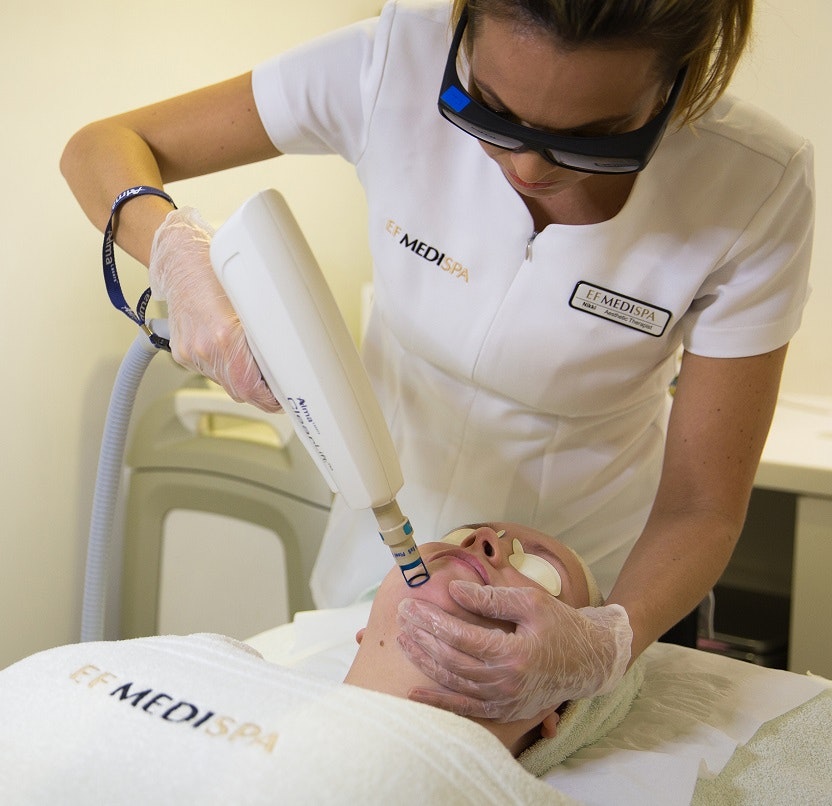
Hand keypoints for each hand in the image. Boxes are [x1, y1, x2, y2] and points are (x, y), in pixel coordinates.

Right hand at [149, 207, 279, 411]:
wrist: (179, 260)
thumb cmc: (215, 270)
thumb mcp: (252, 297)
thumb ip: (266, 332)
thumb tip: (287, 355)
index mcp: (224, 336)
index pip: (250, 388)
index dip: (270, 398)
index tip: (283, 397)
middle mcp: (204, 348)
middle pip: (238, 390)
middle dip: (258, 390)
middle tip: (275, 381)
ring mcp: (190, 352)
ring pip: (224, 382)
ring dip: (241, 377)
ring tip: (252, 356)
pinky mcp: (182, 352)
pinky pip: (210, 370)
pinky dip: (224, 366)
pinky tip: (230, 347)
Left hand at [396, 581, 631, 721]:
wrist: (589, 662)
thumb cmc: (561, 626)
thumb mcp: (531, 602)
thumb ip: (491, 598)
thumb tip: (455, 590)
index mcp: (514, 653)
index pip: (460, 636)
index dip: (431, 620)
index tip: (410, 605)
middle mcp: (506, 683)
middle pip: (451, 659)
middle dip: (422, 636)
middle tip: (401, 616)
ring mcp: (504, 702)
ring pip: (454, 683)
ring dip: (425, 662)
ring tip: (403, 640)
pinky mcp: (504, 712)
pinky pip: (465, 710)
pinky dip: (439, 703)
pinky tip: (415, 695)